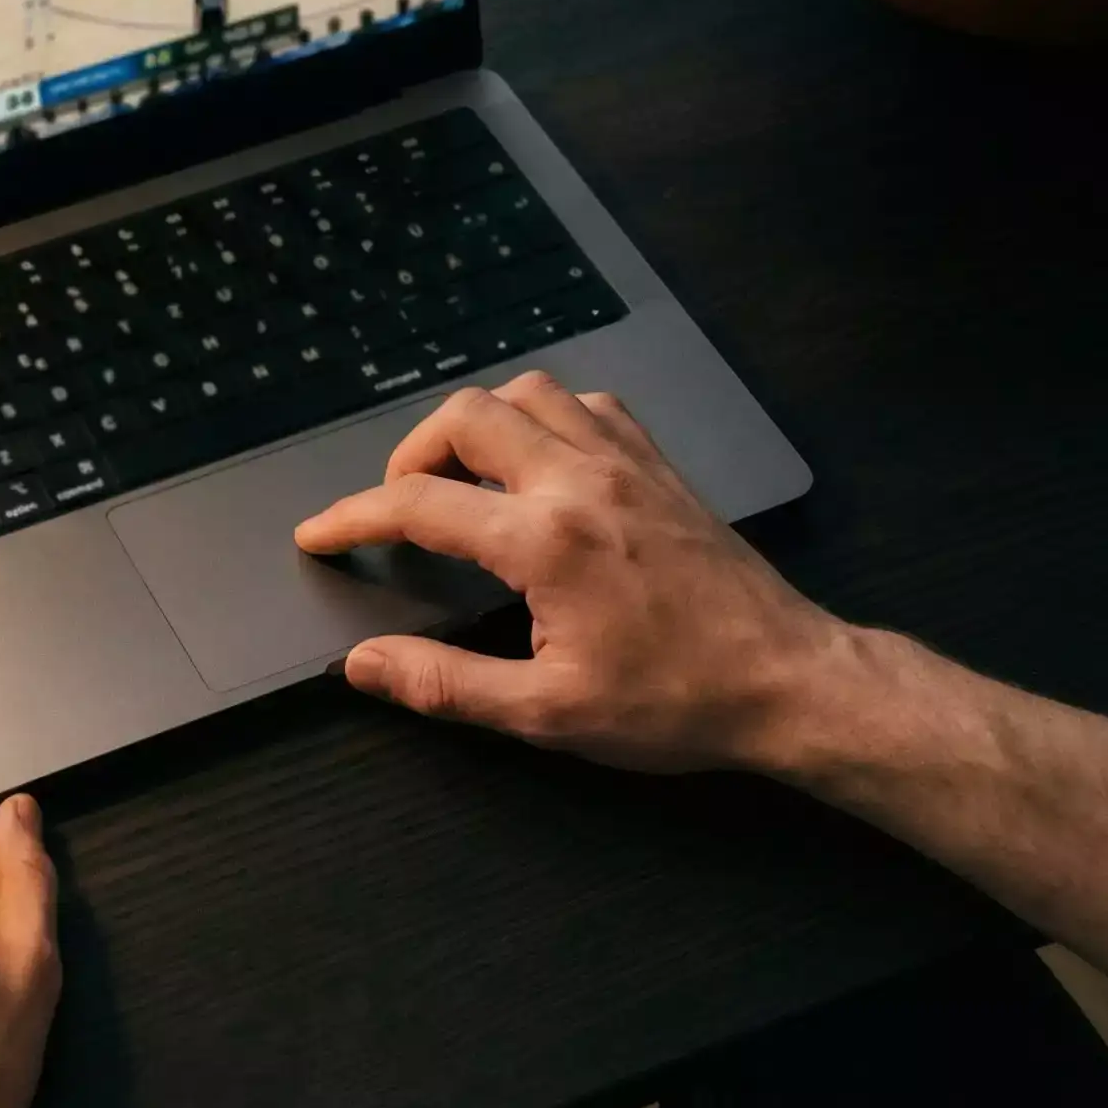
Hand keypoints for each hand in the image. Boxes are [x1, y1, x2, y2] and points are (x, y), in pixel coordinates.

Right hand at [296, 372, 848, 773]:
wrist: (790, 683)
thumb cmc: (675, 703)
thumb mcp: (547, 714)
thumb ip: (444, 684)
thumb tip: (364, 665)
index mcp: (545, 541)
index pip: (418, 505)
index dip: (352, 517)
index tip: (318, 535)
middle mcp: (580, 481)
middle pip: (466, 417)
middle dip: (411, 454)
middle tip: (397, 507)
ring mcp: (626, 462)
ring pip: (527, 393)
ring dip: (477, 425)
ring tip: (461, 479)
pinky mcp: (660, 465)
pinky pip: (587, 405)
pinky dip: (544, 420)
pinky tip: (539, 466)